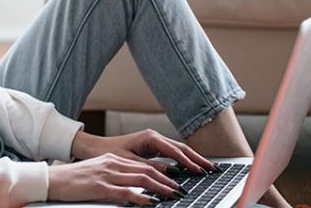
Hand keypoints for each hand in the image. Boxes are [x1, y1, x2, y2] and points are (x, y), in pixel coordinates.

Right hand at [47, 152, 186, 204]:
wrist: (52, 180)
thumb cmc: (73, 180)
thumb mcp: (97, 173)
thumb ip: (115, 177)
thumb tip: (133, 188)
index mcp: (112, 159)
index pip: (142, 165)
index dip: (161, 173)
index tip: (174, 181)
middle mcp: (112, 164)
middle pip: (146, 171)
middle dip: (166, 180)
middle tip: (180, 189)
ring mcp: (107, 175)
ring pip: (141, 179)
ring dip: (160, 188)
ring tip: (173, 194)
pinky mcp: (100, 187)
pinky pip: (126, 192)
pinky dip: (142, 197)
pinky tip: (152, 201)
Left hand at [70, 128, 216, 174]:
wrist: (96, 147)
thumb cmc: (109, 153)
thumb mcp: (130, 163)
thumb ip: (151, 168)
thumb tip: (171, 174)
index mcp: (150, 138)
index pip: (175, 151)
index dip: (189, 162)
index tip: (200, 172)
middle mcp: (155, 137)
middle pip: (182, 148)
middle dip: (198, 159)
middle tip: (213, 169)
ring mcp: (155, 141)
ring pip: (179, 150)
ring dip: (194, 159)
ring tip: (208, 169)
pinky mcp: (153, 147)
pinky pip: (173, 153)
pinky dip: (184, 160)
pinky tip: (192, 168)